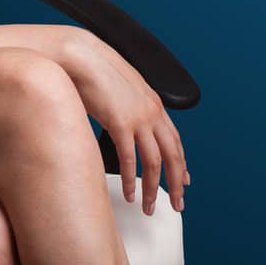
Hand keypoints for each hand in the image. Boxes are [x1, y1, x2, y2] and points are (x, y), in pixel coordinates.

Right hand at [58, 30, 188, 215]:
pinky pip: (130, 160)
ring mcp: (138, 118)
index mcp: (154, 104)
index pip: (175, 140)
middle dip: (176, 184)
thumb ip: (130, 108)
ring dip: (154, 189)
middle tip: (178, 204)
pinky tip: (130, 194)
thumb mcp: (122, 91)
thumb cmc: (95, 71)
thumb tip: (127, 124)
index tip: (183, 181)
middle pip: (173, 155)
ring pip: (154, 163)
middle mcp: (152, 112)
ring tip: (149, 208)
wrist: (82, 56)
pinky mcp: (121, 123)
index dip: (181, 163)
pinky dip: (131, 180)